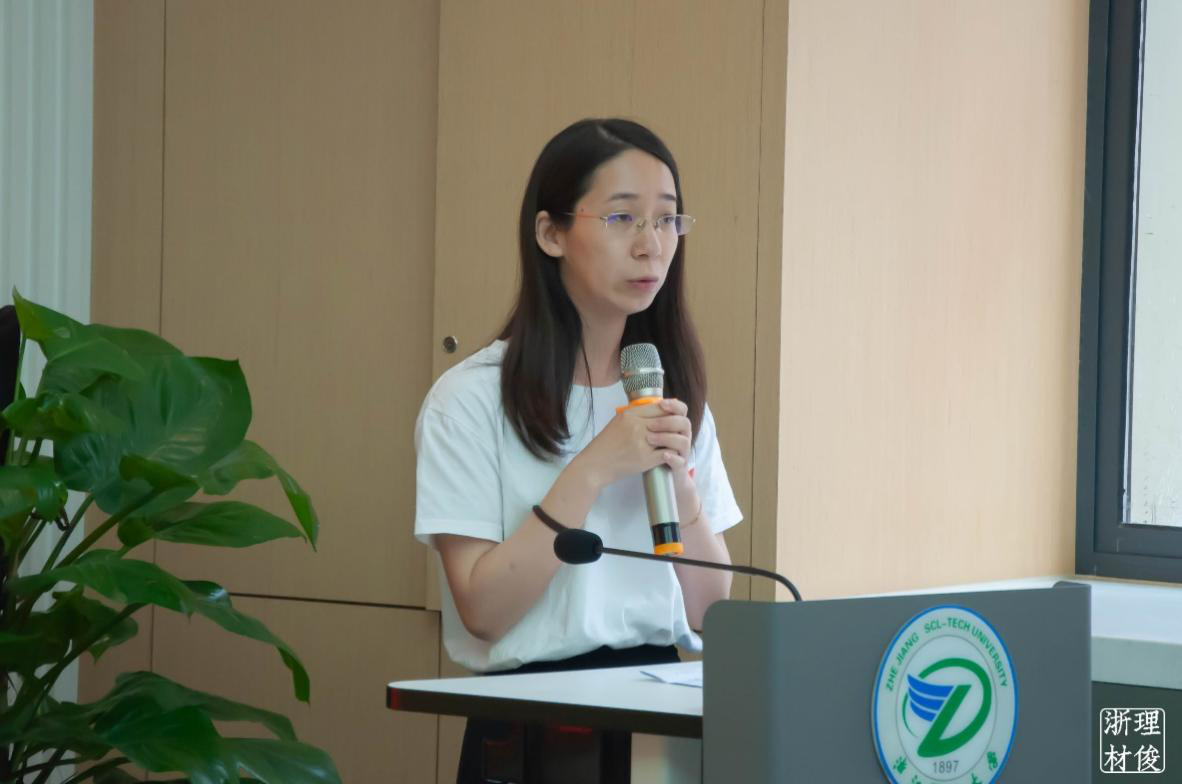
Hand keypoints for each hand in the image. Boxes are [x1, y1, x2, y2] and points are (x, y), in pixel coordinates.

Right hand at [572, 398, 697, 512]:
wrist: (595, 464)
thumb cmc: (606, 444)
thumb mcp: (618, 422)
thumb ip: (636, 415)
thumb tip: (657, 408)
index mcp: (630, 415)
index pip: (659, 407)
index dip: (669, 411)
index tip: (673, 416)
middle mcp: (636, 427)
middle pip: (667, 420)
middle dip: (675, 425)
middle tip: (678, 430)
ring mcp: (642, 443)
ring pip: (670, 437)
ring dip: (675, 440)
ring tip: (676, 442)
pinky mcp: (645, 459)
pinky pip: (666, 453)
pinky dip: (671, 454)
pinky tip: (671, 454)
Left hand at [648, 398, 700, 518]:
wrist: (660, 476)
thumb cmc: (650, 452)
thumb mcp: (648, 432)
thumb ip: (650, 419)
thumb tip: (641, 403)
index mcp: (676, 426)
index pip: (681, 410)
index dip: (674, 405)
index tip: (662, 404)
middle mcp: (682, 437)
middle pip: (684, 423)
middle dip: (667, 422)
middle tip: (650, 426)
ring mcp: (682, 452)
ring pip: (684, 441)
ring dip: (667, 438)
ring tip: (650, 440)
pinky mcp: (679, 467)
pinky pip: (680, 461)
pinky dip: (672, 457)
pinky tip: (663, 455)